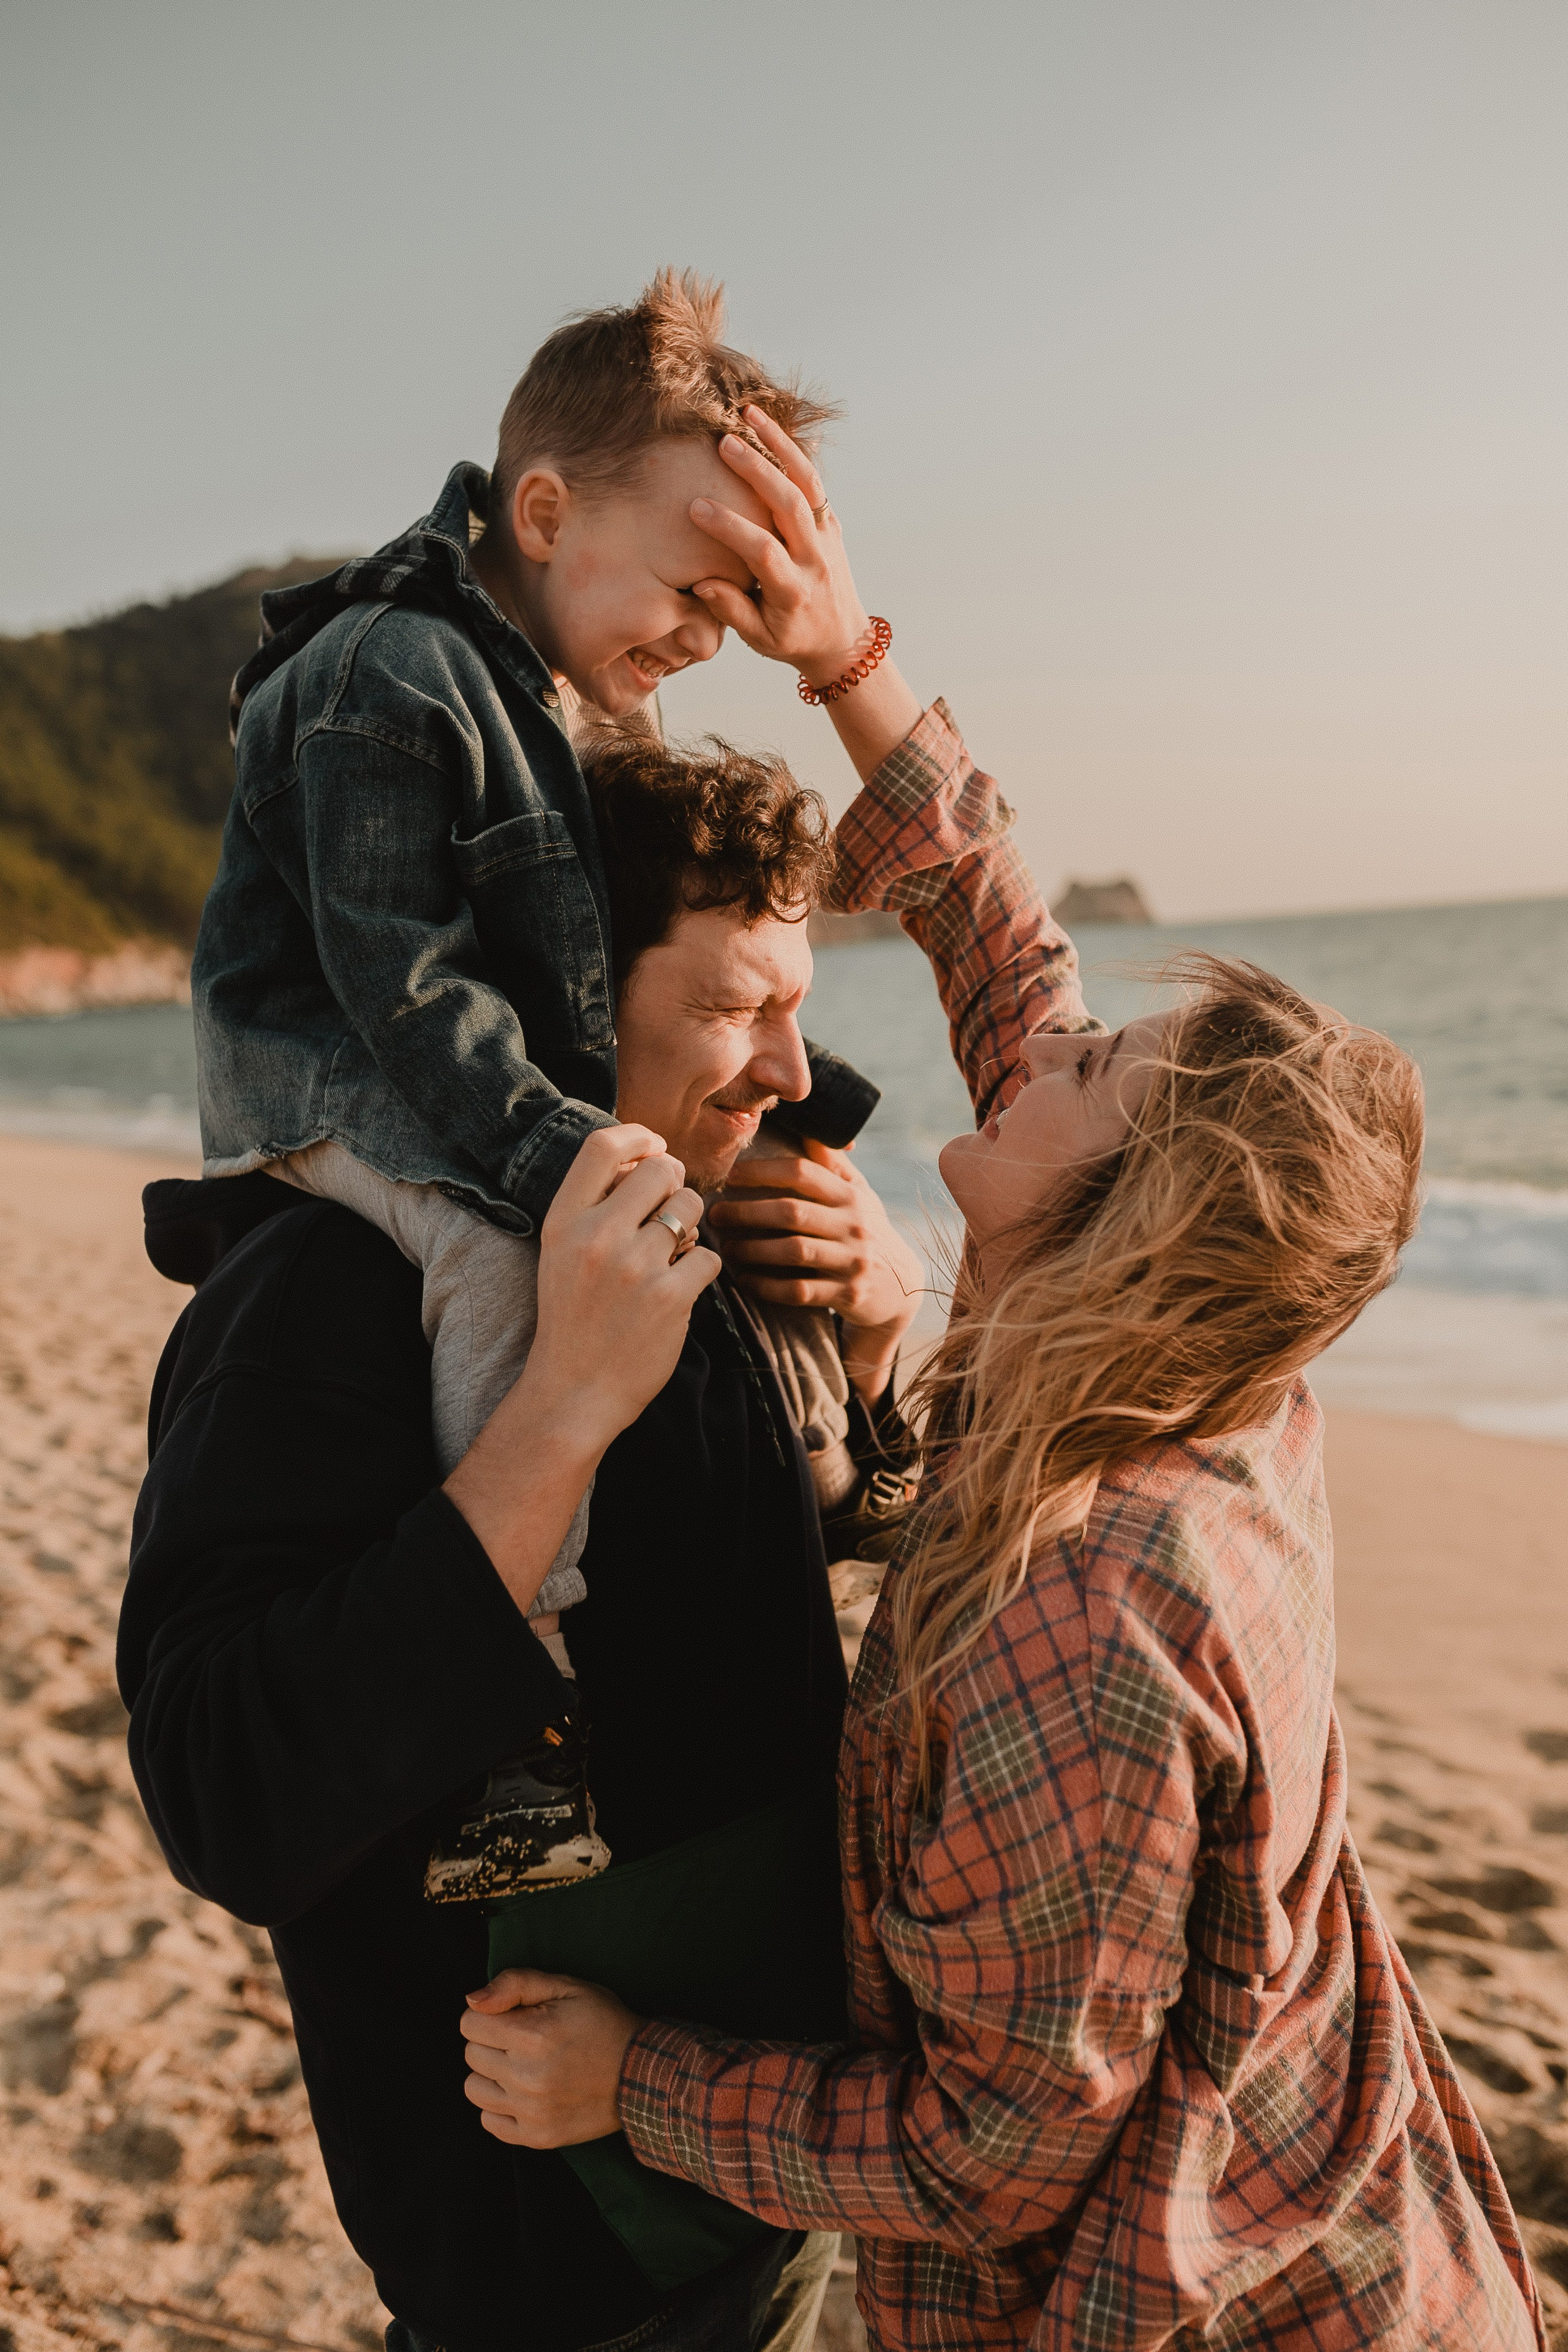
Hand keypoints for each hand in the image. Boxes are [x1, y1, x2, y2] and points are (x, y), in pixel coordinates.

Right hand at [443, 1125, 719, 1613]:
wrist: (573, 1392)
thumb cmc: (574, 1318)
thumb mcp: (562, 1254)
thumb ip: (595, 1206)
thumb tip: (649, 1156)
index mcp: (564, 1221)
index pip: (602, 1145)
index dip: (638, 1136)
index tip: (654, 1145)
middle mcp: (597, 1237)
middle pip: (661, 1169)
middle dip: (676, 1184)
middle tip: (671, 1211)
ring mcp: (635, 1267)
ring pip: (693, 1210)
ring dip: (693, 1228)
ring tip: (672, 1256)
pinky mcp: (671, 1298)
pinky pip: (709, 1255)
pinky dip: (702, 1269)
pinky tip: (681, 1288)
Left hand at [460, 1967, 640, 2147]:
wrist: (641, 2074)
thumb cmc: (604, 2023)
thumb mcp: (567, 1987)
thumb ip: (515, 1984)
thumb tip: (472, 2000)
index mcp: (532, 2035)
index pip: (469, 2023)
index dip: (489, 2014)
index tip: (513, 2016)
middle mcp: (526, 2077)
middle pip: (471, 2054)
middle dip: (491, 2041)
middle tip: (524, 2039)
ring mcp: (531, 2112)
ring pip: (474, 2088)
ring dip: (492, 2074)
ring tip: (522, 2066)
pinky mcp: (537, 2137)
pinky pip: (489, 2122)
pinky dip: (500, 2106)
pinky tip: (525, 2092)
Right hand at [687, 407, 871, 686]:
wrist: (843, 639)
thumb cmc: (792, 639)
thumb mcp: (761, 640)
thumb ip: (732, 611)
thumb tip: (702, 582)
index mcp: (794, 591)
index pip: (763, 552)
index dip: (730, 528)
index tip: (696, 507)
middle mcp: (815, 559)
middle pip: (791, 506)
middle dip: (759, 471)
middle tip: (725, 444)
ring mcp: (828, 537)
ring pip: (808, 483)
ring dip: (779, 445)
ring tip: (749, 414)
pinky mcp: (831, 522)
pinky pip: (812, 481)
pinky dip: (791, 452)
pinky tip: (766, 426)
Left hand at [708, 1138, 923, 1398]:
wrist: (901, 1286)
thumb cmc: (867, 1231)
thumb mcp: (858, 1195)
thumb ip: (831, 1165)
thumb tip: (805, 1126)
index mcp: (851, 1196)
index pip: (803, 1173)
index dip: (763, 1171)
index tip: (731, 1176)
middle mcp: (855, 1225)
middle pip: (791, 1212)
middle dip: (747, 1212)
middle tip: (715, 1214)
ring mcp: (853, 1262)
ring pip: (793, 1251)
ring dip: (753, 1250)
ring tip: (726, 1248)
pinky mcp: (847, 1295)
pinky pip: (800, 1291)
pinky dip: (768, 1286)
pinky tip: (745, 1279)